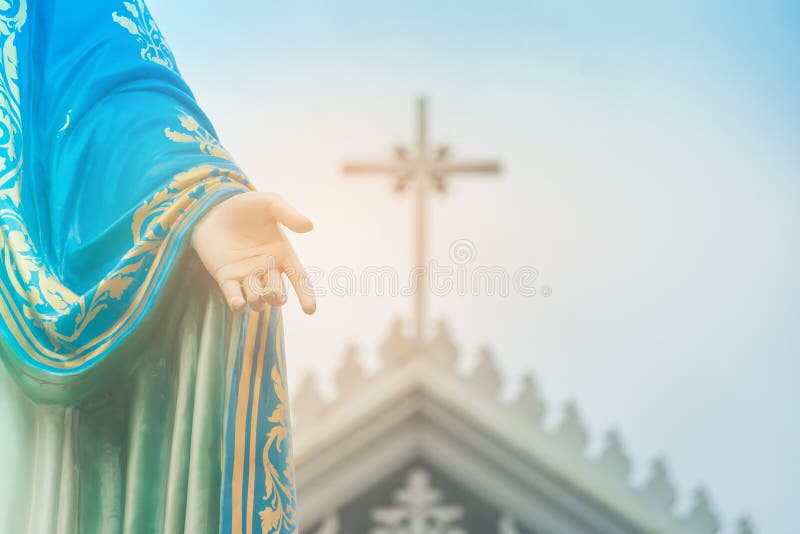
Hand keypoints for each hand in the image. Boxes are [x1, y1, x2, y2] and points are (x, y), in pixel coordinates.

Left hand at [192, 192, 315, 313]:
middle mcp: (266, 269)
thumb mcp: (270, 203)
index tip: (310, 310)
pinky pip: (234, 296)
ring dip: (259, 302)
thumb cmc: (246, 206)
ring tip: (255, 296)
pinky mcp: (226, 277)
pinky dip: (237, 304)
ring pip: (258, 299)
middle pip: (278, 293)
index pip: (299, 279)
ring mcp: (246, 275)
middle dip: (276, 297)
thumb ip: (289, 214)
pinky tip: (239, 304)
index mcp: (282, 254)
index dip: (306, 295)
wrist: (214, 207)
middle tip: (270, 291)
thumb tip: (309, 226)